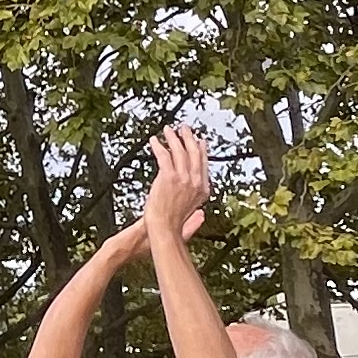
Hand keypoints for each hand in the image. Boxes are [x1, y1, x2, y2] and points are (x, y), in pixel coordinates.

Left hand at [138, 125, 211, 248]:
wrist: (164, 228)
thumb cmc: (173, 223)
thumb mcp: (191, 211)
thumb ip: (195, 201)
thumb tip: (199, 204)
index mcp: (203, 189)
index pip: (203, 163)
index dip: (200, 150)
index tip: (198, 140)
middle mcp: (195, 181)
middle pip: (194, 153)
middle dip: (189, 138)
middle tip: (184, 128)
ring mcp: (183, 178)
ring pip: (179, 151)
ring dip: (173, 138)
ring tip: (168, 130)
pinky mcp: (169, 176)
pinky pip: (164, 155)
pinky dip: (159, 146)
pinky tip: (154, 140)